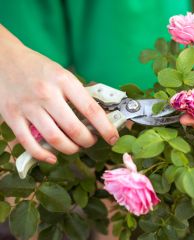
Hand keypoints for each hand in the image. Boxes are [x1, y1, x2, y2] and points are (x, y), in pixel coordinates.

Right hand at [0, 27, 118, 163]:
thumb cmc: (39, 68)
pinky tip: (53, 157)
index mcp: (64, 81)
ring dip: (70, 149)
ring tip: (76, 147)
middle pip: (74, 129)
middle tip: (91, 141)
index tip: (113, 138)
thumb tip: (99, 117)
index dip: (105, 128)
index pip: (91, 110)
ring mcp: (28, 106)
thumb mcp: (63, 74)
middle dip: (88, 141)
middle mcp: (47, 94)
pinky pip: (29, 144)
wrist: (4, 58)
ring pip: (55, 139)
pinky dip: (43, 155)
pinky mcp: (12, 116)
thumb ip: (78, 94)